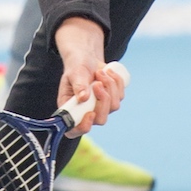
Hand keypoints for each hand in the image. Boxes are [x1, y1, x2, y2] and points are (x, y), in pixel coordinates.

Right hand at [53, 16, 125, 135]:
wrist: (87, 59)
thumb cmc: (76, 67)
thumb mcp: (74, 73)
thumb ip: (78, 84)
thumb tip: (83, 98)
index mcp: (70, 110)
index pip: (74, 130)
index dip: (83, 127)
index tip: (90, 113)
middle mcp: (86, 112)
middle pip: (101, 119)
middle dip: (103, 100)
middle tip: (97, 83)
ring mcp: (101, 108)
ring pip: (113, 106)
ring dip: (109, 86)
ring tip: (100, 72)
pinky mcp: (112, 100)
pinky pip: (120, 96)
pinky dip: (117, 82)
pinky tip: (108, 72)